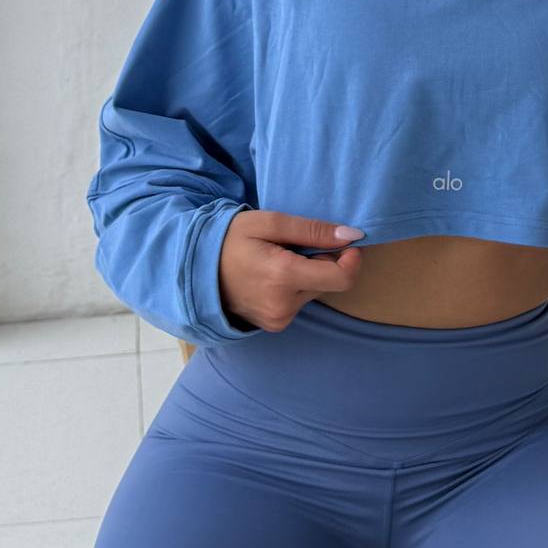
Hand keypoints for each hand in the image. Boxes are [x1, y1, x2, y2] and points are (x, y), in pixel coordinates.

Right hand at [218, 209, 363, 330]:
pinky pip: (300, 302)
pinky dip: (295, 287)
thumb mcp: (269, 223)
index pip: (342, 278)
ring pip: (315, 291)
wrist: (195, 270)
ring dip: (308, 274)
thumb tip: (352, 236)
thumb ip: (312, 230)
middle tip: (297, 245)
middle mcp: (284, 305)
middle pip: (329, 282)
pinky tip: (272, 276)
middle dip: (323, 261)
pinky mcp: (275, 324)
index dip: (352, 259)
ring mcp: (279, 319)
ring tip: (279, 259)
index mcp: (284, 277)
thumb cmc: (230, 239)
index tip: (347, 243)